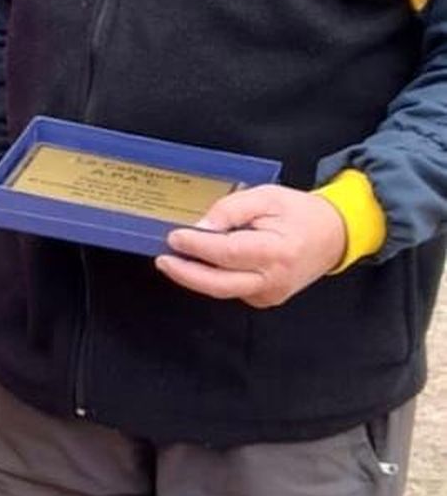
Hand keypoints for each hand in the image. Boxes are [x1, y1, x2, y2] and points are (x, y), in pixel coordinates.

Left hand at [156, 184, 346, 308]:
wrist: (333, 236)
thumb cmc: (300, 212)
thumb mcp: (265, 197)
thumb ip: (231, 209)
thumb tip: (201, 227)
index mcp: (277, 252)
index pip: (227, 253)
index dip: (197, 246)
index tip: (173, 237)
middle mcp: (274, 280)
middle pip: (220, 283)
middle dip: (186, 273)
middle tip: (163, 259)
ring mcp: (271, 294)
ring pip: (223, 289)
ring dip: (195, 277)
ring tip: (172, 260)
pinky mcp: (266, 298)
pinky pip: (232, 289)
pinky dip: (212, 278)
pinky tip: (197, 264)